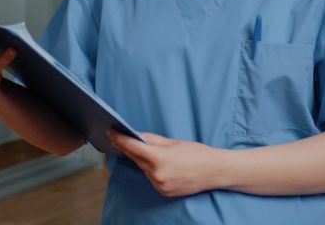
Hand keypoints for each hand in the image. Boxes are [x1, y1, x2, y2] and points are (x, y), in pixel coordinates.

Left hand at [107, 130, 221, 196]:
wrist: (215, 171)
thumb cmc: (196, 153)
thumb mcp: (173, 142)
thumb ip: (152, 140)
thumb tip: (136, 136)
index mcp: (159, 158)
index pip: (132, 147)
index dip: (119, 139)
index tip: (110, 132)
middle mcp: (157, 175)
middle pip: (136, 158)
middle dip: (128, 148)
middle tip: (118, 137)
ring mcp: (160, 185)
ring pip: (143, 168)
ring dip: (142, 160)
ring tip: (143, 150)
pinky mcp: (163, 192)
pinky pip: (151, 177)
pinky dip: (151, 170)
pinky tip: (156, 163)